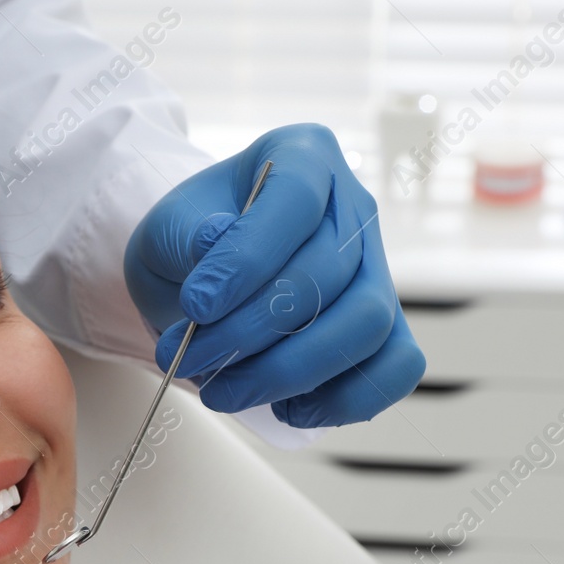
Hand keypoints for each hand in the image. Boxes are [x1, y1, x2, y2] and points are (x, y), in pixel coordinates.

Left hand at [124, 123, 425, 427]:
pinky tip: (286, 408)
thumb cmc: (190, 245)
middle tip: (193, 359)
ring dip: (290, 371)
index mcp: (305, 156)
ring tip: (224, 390)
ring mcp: (378, 269)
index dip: (248, 260)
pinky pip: (396, 368)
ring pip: (367, 324)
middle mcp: (354, 207)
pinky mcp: (387, 328)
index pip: (295, 201)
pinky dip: (344, 399)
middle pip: (329, 273)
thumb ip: (187, 236)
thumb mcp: (167, 228)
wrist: (205, 279)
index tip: (195, 305)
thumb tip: (218, 242)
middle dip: (252, 330)